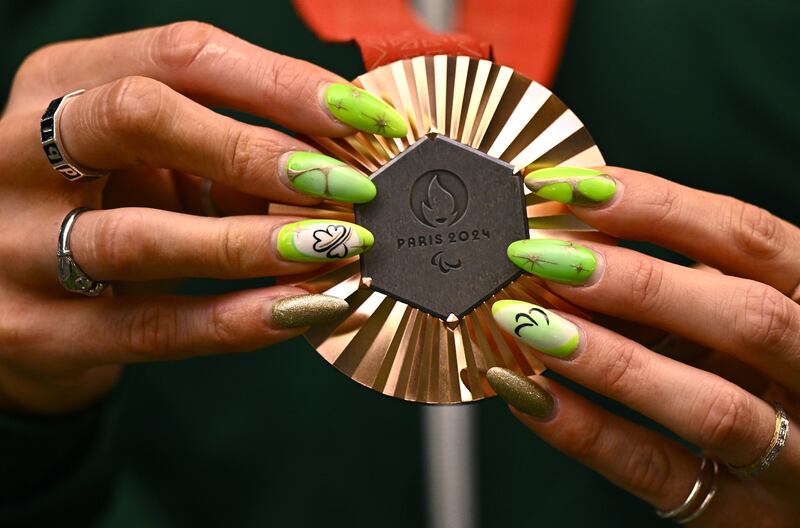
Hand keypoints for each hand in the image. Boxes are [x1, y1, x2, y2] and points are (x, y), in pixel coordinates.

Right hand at [0, 22, 406, 414]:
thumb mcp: (151, 162)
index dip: (281, 81)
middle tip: (343, 185)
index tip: (362, 115)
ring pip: (141, 235)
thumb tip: (339, 165)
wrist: (12, 299)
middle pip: (140, 117)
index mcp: (63, 84)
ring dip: (252, 243)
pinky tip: (303, 311)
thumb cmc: (104, 208)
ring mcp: (16, 243)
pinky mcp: (37, 329)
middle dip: (256, 151)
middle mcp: (21, 150)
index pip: (179, 56)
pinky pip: (150, 328)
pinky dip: (236, 321)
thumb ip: (224, 157)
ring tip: (332, 248)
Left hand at [487, 166, 799, 525]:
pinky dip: (584, 432)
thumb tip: (575, 243)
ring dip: (607, 359)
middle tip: (543, 255)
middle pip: (745, 317)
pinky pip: (659, 473)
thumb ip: (683, 286)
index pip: (748, 238)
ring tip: (526, 321)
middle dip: (635, 280)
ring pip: (710, 407)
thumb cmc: (765, 374)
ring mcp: (795, 458)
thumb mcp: (742, 316)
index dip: (657, 205)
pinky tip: (527, 393)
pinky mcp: (746, 516)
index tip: (571, 188)